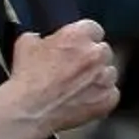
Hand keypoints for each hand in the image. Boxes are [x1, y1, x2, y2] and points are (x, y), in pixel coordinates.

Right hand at [0, 20, 119, 137]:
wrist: (30, 109)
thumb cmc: (27, 77)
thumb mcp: (26, 44)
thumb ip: (41, 37)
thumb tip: (43, 40)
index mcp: (78, 35)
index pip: (93, 29)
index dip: (84, 39)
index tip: (78, 46)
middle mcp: (96, 53)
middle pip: (103, 51)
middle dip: (92, 58)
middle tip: (76, 68)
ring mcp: (104, 77)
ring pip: (109, 72)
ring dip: (98, 77)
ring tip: (79, 87)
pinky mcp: (108, 99)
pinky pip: (112, 94)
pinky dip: (101, 97)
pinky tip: (85, 99)